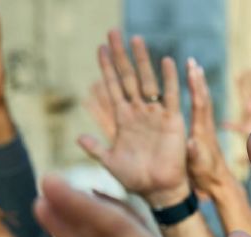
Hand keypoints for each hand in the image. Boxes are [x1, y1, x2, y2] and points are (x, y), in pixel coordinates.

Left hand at [76, 30, 187, 207]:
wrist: (158, 190)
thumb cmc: (135, 179)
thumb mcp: (111, 163)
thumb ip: (96, 149)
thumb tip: (79, 137)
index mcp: (123, 119)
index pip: (112, 87)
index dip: (106, 69)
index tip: (100, 48)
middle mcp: (139, 112)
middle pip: (128, 78)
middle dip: (121, 56)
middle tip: (114, 33)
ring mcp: (155, 115)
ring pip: (148, 82)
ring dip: (142, 61)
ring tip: (137, 39)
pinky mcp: (172, 121)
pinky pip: (171, 97)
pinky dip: (170, 80)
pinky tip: (167, 61)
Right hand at [186, 58, 228, 193]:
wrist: (219, 185)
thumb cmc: (206, 178)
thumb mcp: (197, 168)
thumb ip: (194, 155)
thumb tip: (190, 143)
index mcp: (202, 132)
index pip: (199, 104)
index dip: (195, 86)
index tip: (191, 68)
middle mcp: (206, 127)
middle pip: (202, 98)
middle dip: (197, 79)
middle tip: (192, 61)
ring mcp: (206, 130)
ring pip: (203, 102)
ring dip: (198, 84)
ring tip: (194, 69)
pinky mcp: (205, 134)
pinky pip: (201, 111)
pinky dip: (197, 97)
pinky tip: (195, 91)